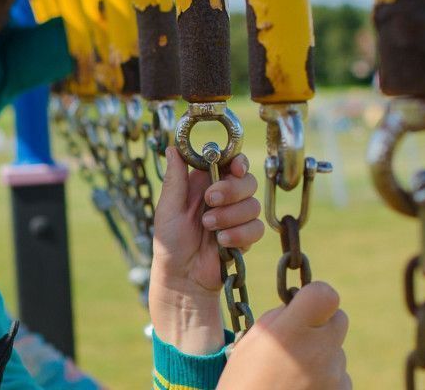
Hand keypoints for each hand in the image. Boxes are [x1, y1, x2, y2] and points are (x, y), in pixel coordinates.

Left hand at [148, 147, 262, 354]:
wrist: (182, 278)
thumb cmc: (169, 243)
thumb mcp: (168, 208)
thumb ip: (175, 178)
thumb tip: (172, 146)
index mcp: (204, 184)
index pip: (229, 162)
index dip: (237, 162)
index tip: (235, 168)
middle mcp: (223, 197)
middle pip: (247, 180)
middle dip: (231, 190)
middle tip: (210, 201)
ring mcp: (236, 216)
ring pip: (253, 204)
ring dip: (230, 216)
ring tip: (209, 228)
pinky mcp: (245, 236)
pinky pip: (256, 228)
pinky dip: (240, 234)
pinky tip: (222, 242)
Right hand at [219, 282, 350, 389]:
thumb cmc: (242, 386)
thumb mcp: (249, 345)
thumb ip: (277, 320)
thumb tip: (297, 308)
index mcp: (291, 332)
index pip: (326, 294)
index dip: (315, 296)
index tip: (304, 306)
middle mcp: (319, 351)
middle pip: (339, 319)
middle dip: (322, 326)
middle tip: (299, 341)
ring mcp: (334, 375)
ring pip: (337, 352)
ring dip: (321, 358)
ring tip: (291, 378)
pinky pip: (340, 378)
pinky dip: (325, 382)